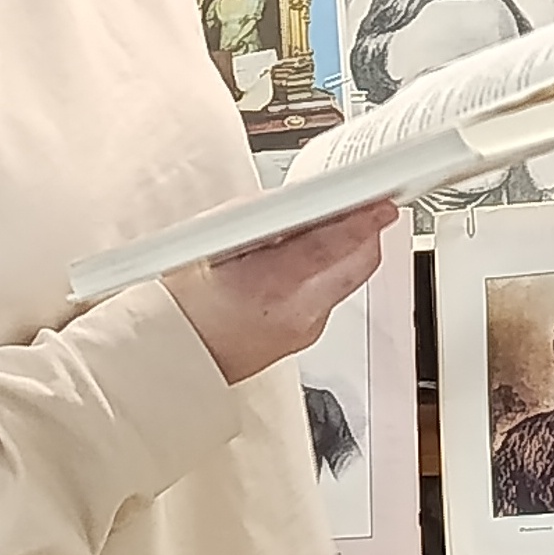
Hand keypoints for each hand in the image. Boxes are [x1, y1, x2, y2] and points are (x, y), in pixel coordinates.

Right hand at [161, 202, 398, 388]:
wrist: (173, 357)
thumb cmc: (182, 304)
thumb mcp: (213, 241)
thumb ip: (263, 214)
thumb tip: (300, 197)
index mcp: (273, 285)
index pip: (336, 244)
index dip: (364, 217)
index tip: (379, 199)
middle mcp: (300, 314)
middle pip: (360, 261)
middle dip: (363, 228)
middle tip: (355, 201)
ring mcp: (308, 330)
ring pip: (350, 277)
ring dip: (346, 248)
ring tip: (321, 225)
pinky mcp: (308, 336)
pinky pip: (332, 294)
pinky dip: (328, 271)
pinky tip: (305, 258)